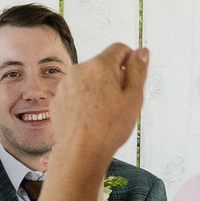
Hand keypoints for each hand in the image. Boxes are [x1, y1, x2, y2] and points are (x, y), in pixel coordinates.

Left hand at [50, 43, 149, 165]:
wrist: (80, 152)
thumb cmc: (108, 128)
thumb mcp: (134, 97)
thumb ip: (138, 70)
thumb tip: (141, 52)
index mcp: (100, 65)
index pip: (119, 48)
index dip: (130, 60)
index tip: (133, 77)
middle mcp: (79, 69)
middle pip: (102, 64)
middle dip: (113, 77)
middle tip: (120, 101)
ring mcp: (66, 84)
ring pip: (88, 79)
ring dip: (97, 88)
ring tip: (104, 113)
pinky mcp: (58, 99)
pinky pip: (75, 92)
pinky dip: (84, 100)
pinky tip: (90, 118)